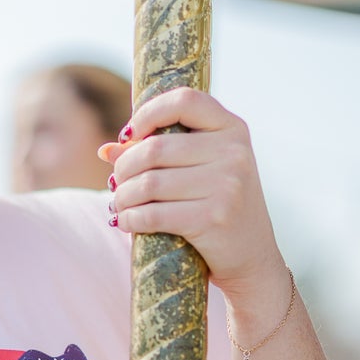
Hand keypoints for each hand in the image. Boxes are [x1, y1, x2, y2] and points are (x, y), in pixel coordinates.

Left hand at [101, 88, 283, 324]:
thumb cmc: (218, 208)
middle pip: (154, 148)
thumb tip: (107, 149)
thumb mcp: (201, 171)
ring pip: (148, 183)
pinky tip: (125, 222)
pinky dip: (130, 219)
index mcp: (233, 129)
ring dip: (122, 197)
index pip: (184, 100)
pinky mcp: (213, 218)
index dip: (148, 112)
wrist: (252, 259)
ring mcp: (226, 185)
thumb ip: (160, 153)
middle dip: (124, 168)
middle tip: (117, 183)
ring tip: (119, 205)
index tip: (129, 134)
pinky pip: (152, 214)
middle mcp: (233, 153)